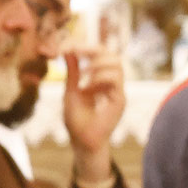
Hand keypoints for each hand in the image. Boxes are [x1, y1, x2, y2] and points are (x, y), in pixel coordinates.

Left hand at [61, 47, 125, 177]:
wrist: (82, 141)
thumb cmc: (76, 119)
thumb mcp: (70, 91)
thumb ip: (72, 72)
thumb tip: (67, 51)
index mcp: (100, 79)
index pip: (100, 56)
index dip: (87, 48)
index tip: (69, 46)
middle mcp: (111, 82)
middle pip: (112, 55)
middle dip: (94, 50)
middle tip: (76, 51)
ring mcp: (117, 90)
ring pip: (117, 64)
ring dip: (98, 64)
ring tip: (83, 73)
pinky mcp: (119, 100)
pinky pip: (116, 80)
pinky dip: (100, 77)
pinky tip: (88, 85)